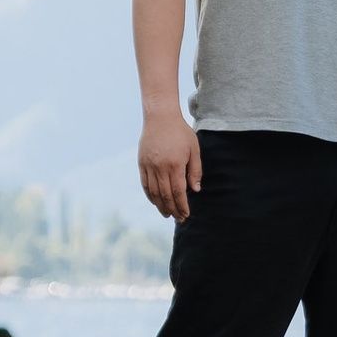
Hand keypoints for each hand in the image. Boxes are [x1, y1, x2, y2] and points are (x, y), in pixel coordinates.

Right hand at [139, 106, 203, 221]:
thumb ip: (195, 170)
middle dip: (172, 209)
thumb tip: (195, 190)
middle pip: (165, 195)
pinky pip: (145, 184)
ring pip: (154, 192)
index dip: (182, 206)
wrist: (160, 117)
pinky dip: (150, 195)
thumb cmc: (181, 132)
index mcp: (175, 164)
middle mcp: (160, 167)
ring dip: (160, 206)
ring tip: (167, 214)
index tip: (186, 214)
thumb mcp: (194, 149)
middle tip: (179, 219)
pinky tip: (156, 202)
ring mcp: (149, 166)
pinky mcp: (141, 163)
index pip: (178, 192)